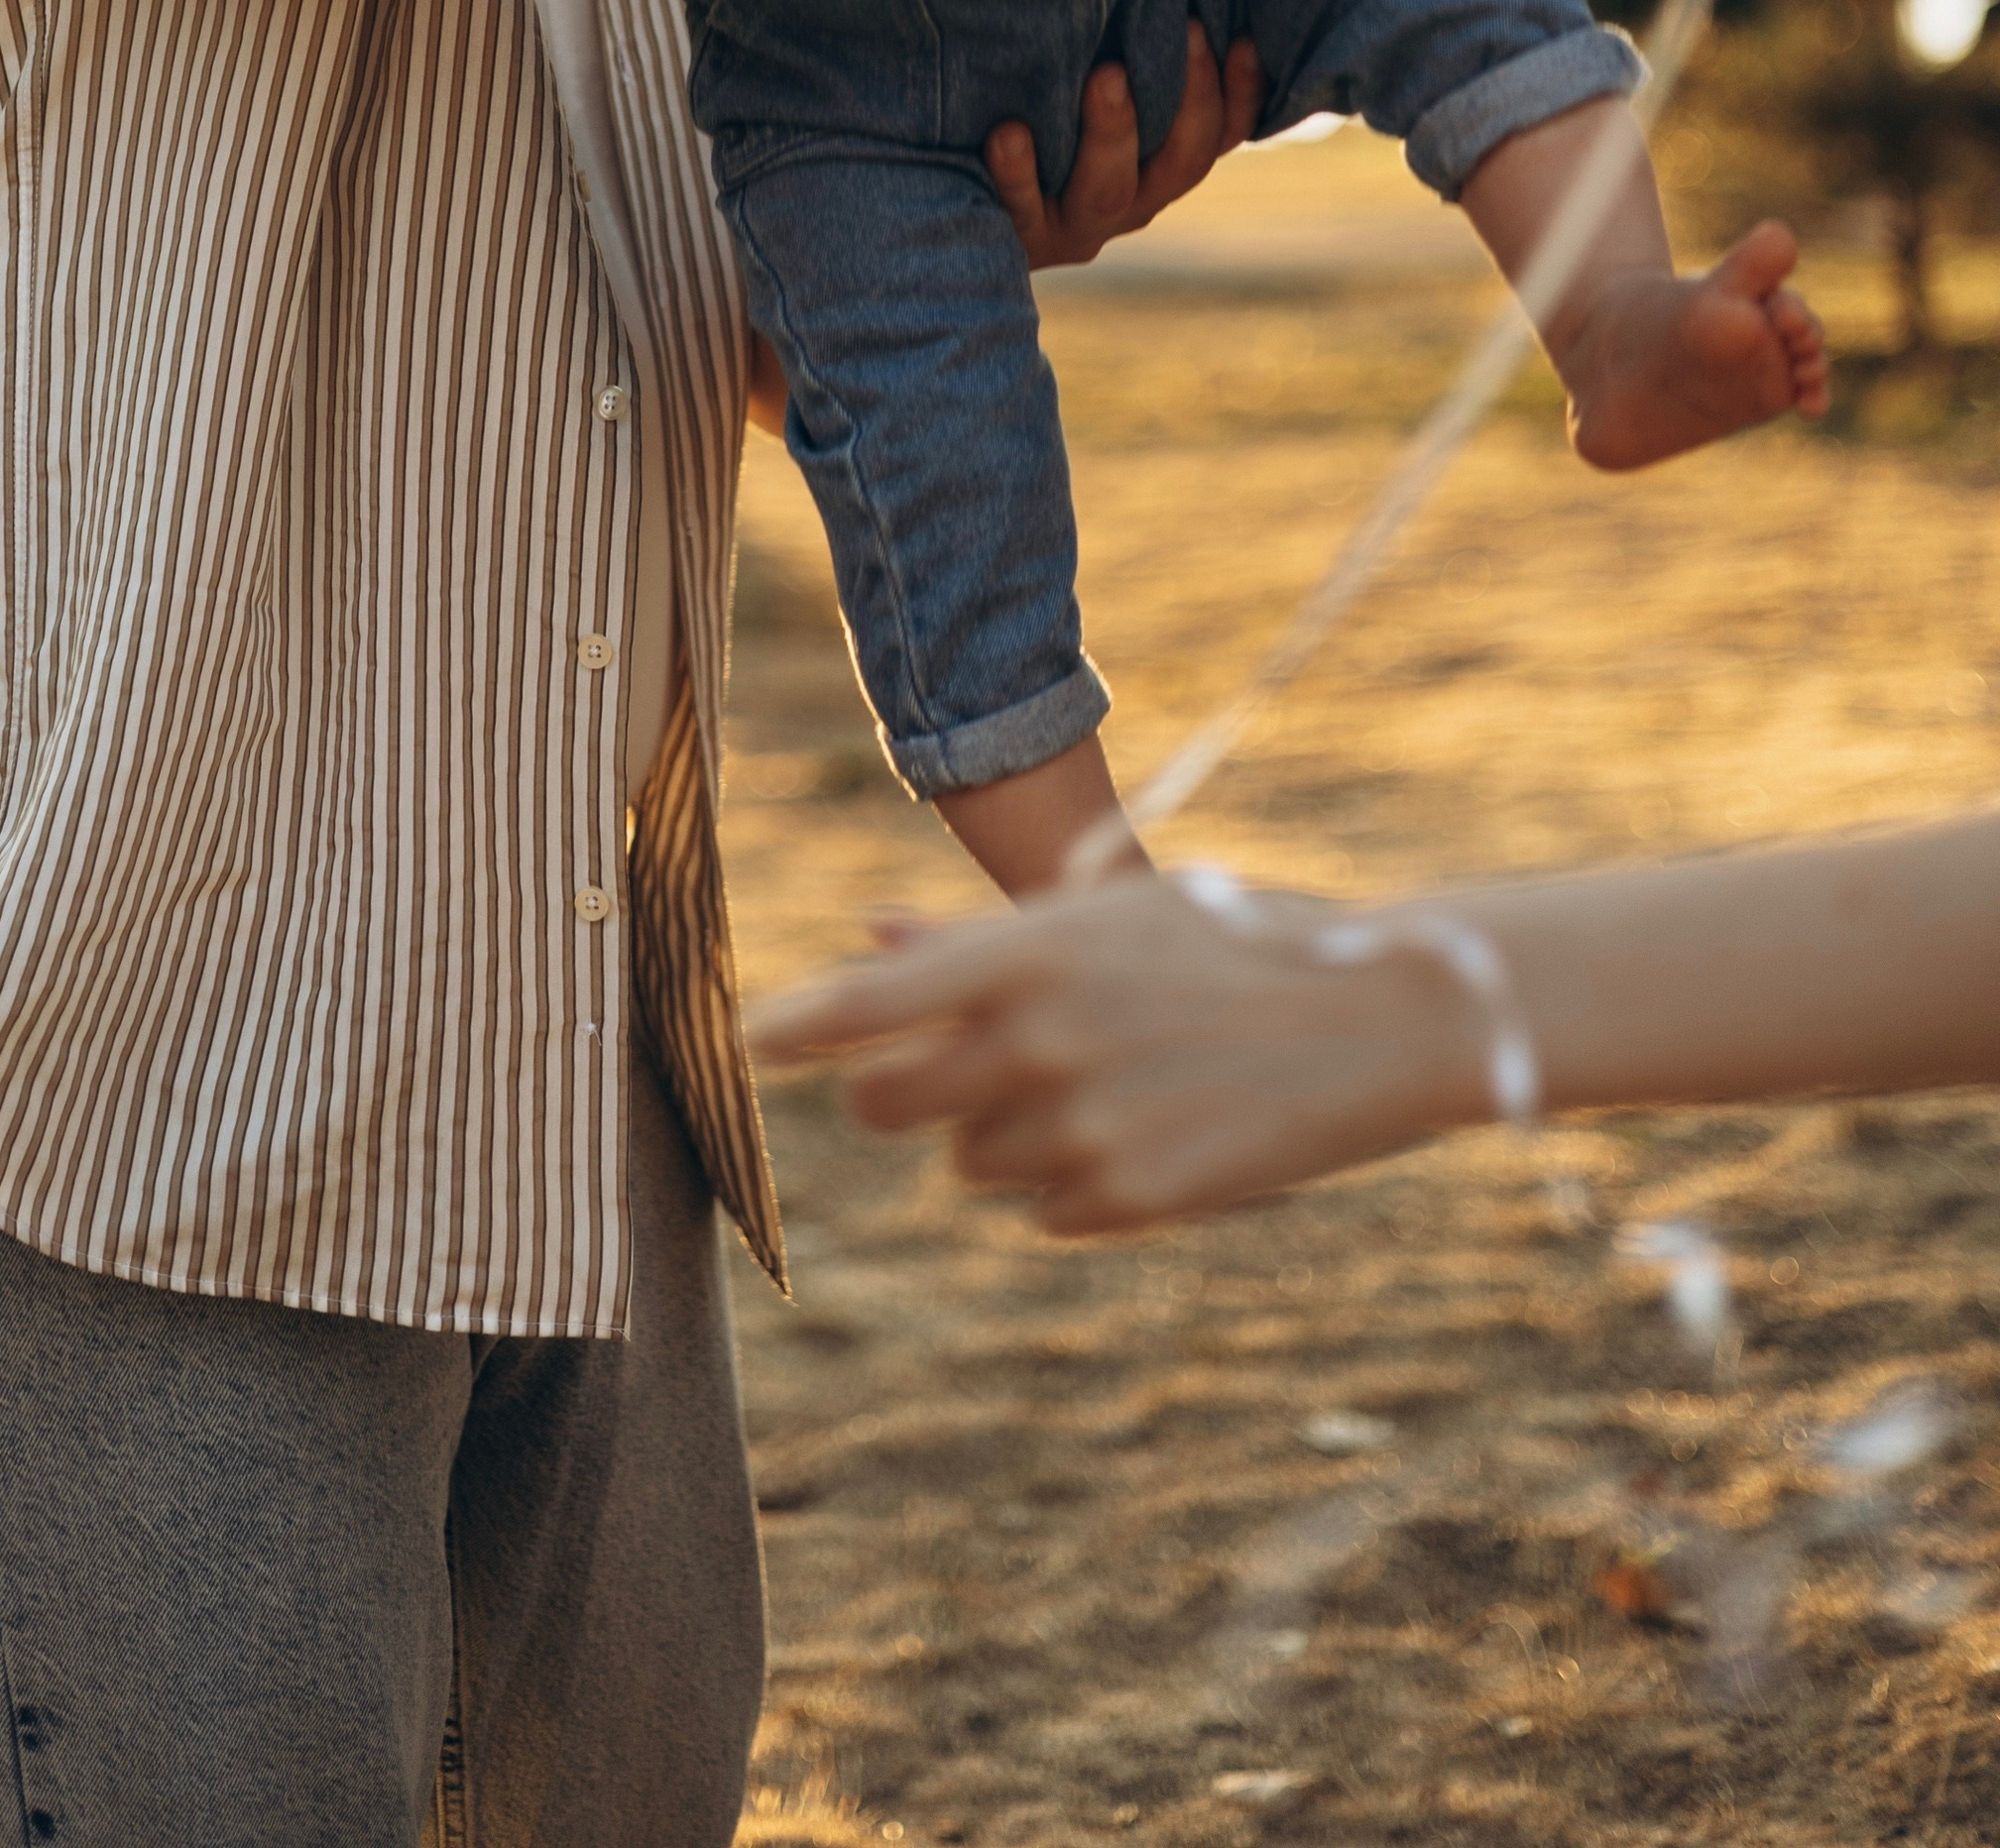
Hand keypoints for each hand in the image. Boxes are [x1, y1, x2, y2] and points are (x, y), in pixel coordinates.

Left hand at [746, 866, 1478, 1235]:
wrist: (1384, 1018)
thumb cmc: (1237, 941)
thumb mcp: (1112, 913)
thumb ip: (981, 938)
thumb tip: (873, 935)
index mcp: (1026, 953)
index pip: (862, 1006)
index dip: (787, 1029)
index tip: (740, 1043)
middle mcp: (1037, 1042)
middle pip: (885, 1104)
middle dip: (900, 1092)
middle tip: (955, 1069)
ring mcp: (1080, 1129)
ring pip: (967, 1162)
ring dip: (1003, 1135)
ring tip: (1102, 1082)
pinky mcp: (1129, 1201)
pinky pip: (1043, 1210)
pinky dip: (1070, 1183)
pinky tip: (1145, 1129)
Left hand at [983, 28, 1263, 270]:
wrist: (955, 187)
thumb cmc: (1037, 101)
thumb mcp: (1090, 68)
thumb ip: (1130, 34)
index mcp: (1163, 162)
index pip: (1222, 131)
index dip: (1244, 91)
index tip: (1247, 35)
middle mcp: (1133, 196)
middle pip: (1183, 161)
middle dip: (1191, 97)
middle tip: (1188, 26)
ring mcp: (1077, 222)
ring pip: (1108, 190)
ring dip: (1111, 132)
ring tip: (1104, 76)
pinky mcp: (1019, 236)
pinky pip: (1020, 209)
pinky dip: (1016, 173)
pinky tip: (1007, 132)